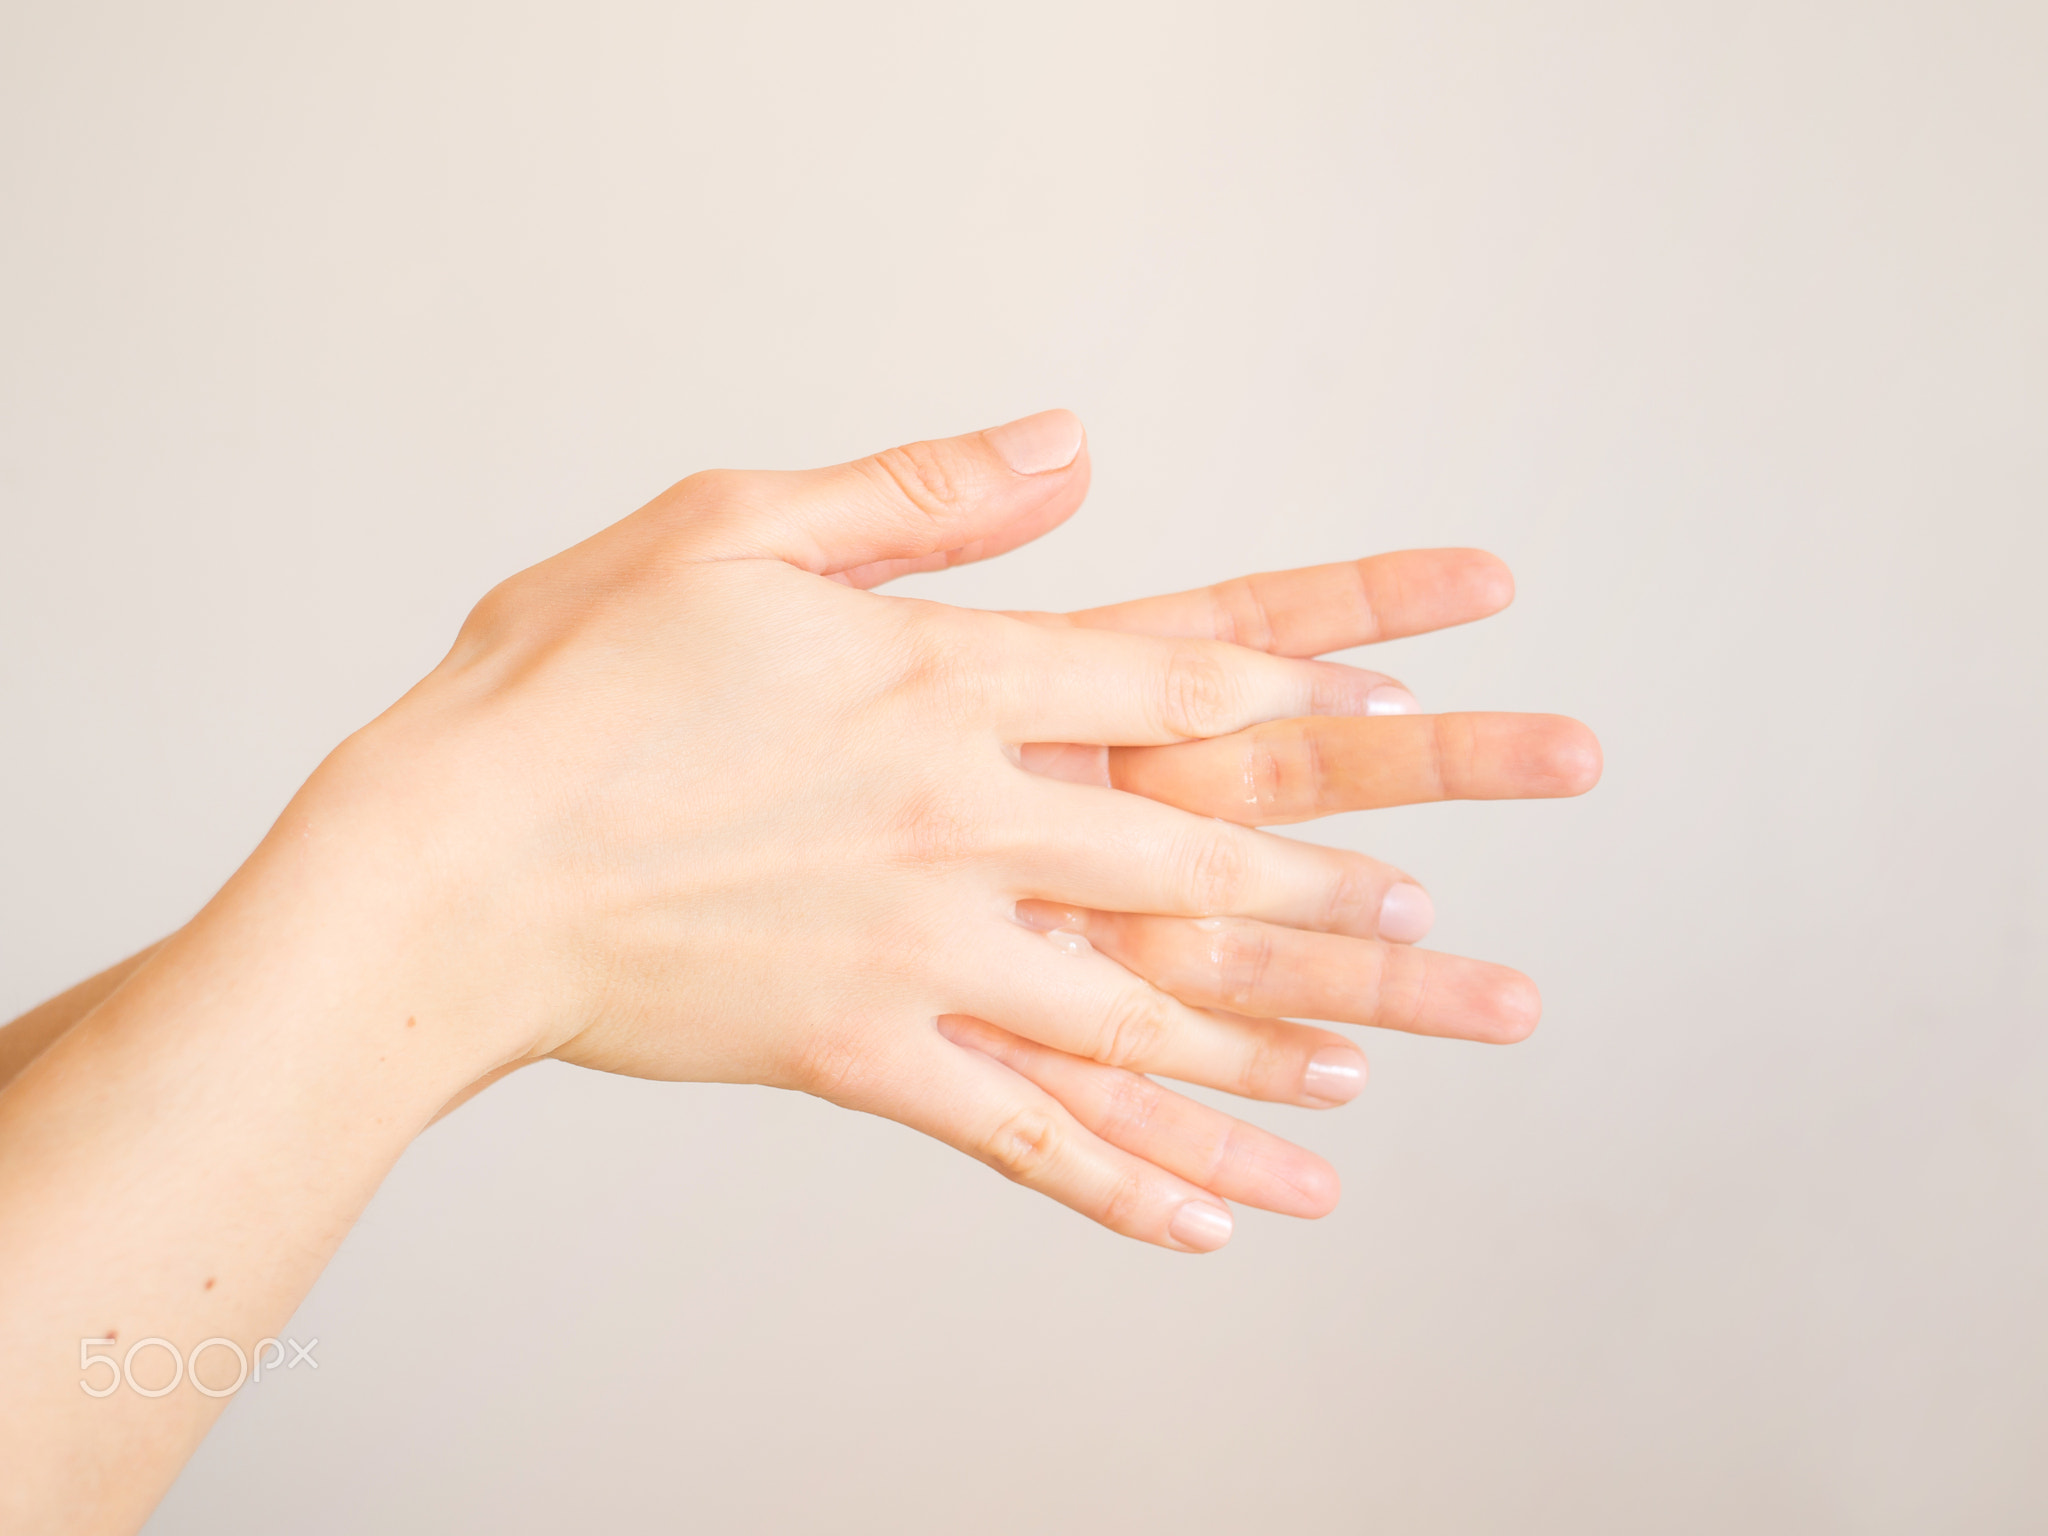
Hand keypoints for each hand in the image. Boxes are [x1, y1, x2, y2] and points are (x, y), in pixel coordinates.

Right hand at [316, 411, 1594, 1250]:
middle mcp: (963, 824)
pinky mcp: (862, 1059)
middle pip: (1200, 860)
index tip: (1392, 713)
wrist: (447, 869)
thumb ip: (921, 494)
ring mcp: (922, 956)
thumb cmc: (565, 685)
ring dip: (1278, 1044)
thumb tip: (1070, 445)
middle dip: (1342, 892)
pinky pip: (1026, 1136)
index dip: (1301, 697)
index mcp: (943, 684)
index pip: (1176, 685)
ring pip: (1144, 1013)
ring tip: (1387, 1067)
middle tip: (1447, 926)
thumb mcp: (732, 526)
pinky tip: (1214, 1219)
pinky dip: (1126, 1182)